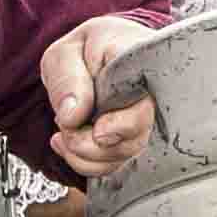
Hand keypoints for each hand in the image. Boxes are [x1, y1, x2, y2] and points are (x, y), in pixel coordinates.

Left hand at [42, 15, 158, 181]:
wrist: (97, 56)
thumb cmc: (86, 51)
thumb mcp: (64, 54)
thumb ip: (67, 79)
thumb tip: (73, 116)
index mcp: (138, 62)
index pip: (144, 101)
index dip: (123, 124)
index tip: (99, 133)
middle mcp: (151, 95)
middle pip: (136, 137)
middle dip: (91, 144)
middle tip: (66, 126)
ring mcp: (147, 121)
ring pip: (124, 156)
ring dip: (85, 155)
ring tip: (66, 129)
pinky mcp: (136, 140)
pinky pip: (116, 164)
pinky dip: (86, 162)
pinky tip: (70, 141)